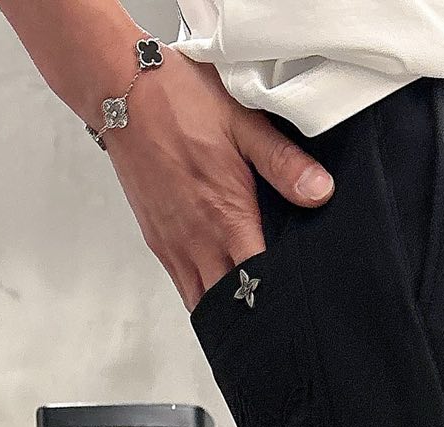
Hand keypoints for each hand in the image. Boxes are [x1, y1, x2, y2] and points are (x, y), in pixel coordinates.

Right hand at [104, 49, 333, 309]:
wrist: (123, 91)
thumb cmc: (180, 102)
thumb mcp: (243, 123)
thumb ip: (283, 163)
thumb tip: (320, 193)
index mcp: (228, 218)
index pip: (259, 283)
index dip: (281, 299)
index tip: (298, 307)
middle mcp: (199, 241)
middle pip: (232, 304)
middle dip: (256, 314)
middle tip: (281, 318)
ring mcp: (175, 246)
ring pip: (204, 302)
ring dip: (228, 310)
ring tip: (253, 314)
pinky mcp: (158, 241)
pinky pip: (184, 286)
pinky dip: (204, 297)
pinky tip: (222, 291)